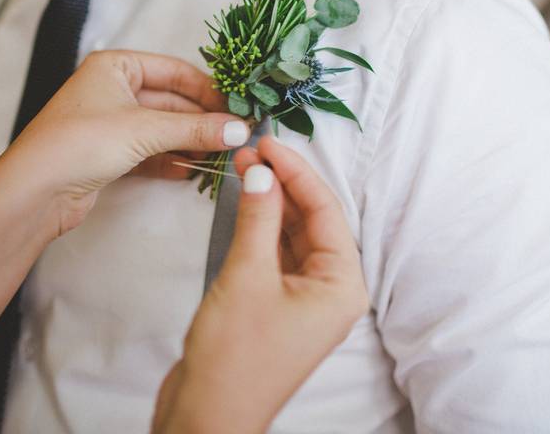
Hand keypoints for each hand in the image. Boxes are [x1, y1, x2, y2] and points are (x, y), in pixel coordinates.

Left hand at [0, 49, 249, 235]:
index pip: (175, 71)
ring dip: (190, 143)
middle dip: (202, 121)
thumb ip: (196, 129)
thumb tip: (240, 129)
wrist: (34, 191)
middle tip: (236, 135)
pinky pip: (150, 153)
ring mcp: (110, 124)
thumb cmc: (80, 142)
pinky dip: (171, 161)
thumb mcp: (145, 129)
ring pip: (162, 130)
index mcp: (115, 66)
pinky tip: (192, 172)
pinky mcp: (109, 155)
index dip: (208, 89)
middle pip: (171, 102)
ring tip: (220, 156)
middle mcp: (112, 90)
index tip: (237, 108)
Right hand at [152, 136, 368, 433]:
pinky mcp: (278, 306)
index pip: (326, 212)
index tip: (269, 143)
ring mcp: (304, 300)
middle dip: (283, 184)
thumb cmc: (234, 357)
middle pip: (312, 221)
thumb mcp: (247, 276)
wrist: (207, 416)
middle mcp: (331, 291)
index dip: (298, 172)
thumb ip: (258, 218)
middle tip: (251, 152)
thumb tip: (263, 172)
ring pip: (292, 236)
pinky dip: (260, 229)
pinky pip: (276, 255)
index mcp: (342, 286)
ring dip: (270, 203)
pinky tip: (245, 204)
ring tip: (244, 168)